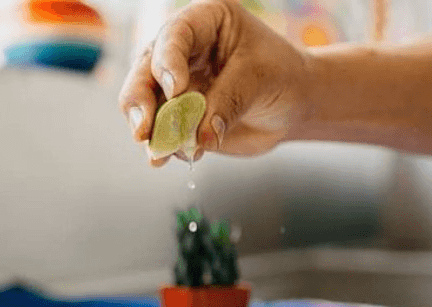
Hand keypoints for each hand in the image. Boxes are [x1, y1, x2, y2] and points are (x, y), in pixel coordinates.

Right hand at [118, 0, 312, 165]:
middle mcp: (181, 54)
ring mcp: (177, 90)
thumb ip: (227, 103)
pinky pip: (164, 134)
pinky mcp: (180, 120)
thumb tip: (199, 138)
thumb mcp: (259, 79)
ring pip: (147, 108)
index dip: (168, 62)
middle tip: (143, 129)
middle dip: (140, 103)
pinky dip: (164, 148)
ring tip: (158, 153)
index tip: (176, 89)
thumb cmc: (280, 76)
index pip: (173, 36)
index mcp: (202, 24)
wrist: (291, 106)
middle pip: (144, 73)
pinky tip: (165, 158)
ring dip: (149, 132)